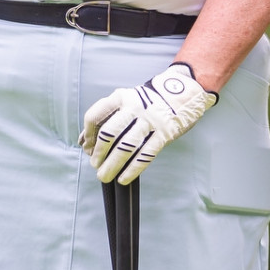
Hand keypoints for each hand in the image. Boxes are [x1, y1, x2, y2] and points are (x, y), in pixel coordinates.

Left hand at [79, 63, 216, 184]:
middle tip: (95, 165)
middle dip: (99, 153)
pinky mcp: (164, 133)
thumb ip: (107, 117)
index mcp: (121, 97)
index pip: (96, 116)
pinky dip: (132, 169)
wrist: (184, 92)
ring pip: (126, 146)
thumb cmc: (150, 100)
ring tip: (105, 175)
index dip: (88, 135)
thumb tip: (85, 141)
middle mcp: (134, 107)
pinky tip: (124, 178)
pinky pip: (145, 154)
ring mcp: (150, 120)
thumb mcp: (127, 101)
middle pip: (109, 133)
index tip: (87, 148)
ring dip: (112, 164)